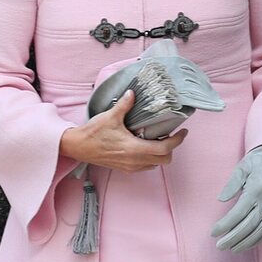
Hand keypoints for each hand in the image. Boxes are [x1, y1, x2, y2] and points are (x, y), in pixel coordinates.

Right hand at [60, 89, 187, 172]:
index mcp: (134, 149)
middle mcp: (134, 161)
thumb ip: (125, 105)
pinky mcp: (125, 168)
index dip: (177, 141)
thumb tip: (133, 93)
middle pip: (165, 160)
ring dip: (161, 154)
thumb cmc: (93, 133)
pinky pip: (145, 166)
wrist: (78, 147)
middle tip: (171, 135)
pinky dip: (151, 157)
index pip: (164, 149)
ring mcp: (130, 167)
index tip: (183, 132)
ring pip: (155, 164)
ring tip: (158, 139)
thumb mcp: (110, 116)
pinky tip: (145, 145)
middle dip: (172, 148)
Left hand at [211, 143, 261, 251]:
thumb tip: (221, 199)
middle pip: (249, 225)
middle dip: (233, 237)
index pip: (239, 212)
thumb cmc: (255, 165)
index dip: (226, 224)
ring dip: (245, 243)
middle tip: (219, 245)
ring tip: (231, 249)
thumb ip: (231, 184)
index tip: (213, 232)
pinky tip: (245, 245)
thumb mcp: (241, 168)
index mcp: (257, 189)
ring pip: (260, 231)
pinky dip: (257, 240)